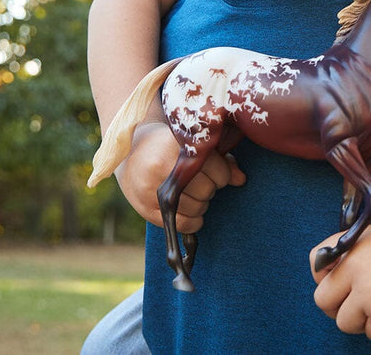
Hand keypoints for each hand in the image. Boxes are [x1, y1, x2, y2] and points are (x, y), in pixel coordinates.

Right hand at [114, 121, 246, 232]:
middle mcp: (162, 167)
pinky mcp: (146, 209)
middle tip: (204, 182)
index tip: (216, 170)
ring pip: (197, 208)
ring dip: (203, 204)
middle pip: (207, 189)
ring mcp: (151, 190)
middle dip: (212, 188)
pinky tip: (193, 213)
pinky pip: (182, 224)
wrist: (129, 154)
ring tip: (194, 193)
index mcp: (176, 146)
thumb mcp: (192, 145)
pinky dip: (194, 222)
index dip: (223, 172)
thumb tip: (241, 179)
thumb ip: (220, 159)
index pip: (216, 167)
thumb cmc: (168, 146)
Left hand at [310, 223, 370, 341]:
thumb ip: (351, 259)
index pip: (315, 266)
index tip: (345, 282)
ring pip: (345, 322)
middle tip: (363, 302)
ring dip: (365, 319)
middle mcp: (353, 268)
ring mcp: (368, 293)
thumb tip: (330, 286)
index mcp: (350, 246)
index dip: (328, 278)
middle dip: (340, 307)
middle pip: (323, 301)